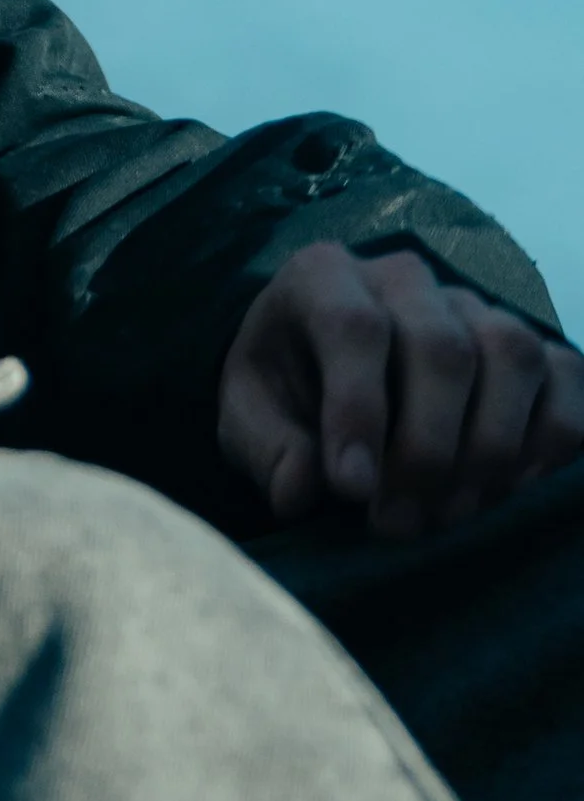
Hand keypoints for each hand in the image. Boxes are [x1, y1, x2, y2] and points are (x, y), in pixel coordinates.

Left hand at [218, 240, 583, 537]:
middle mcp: (404, 278)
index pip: (354, 326)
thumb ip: (267, 448)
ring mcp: (474, 306)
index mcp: (323, 277)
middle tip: (396, 523)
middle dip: (426, 451)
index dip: (359, 411)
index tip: (352, 489)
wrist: (325, 380)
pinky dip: (550, 439)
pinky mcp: (527, 344)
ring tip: (445, 514)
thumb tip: (301, 488)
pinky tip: (506, 488)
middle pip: (442, 348)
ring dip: (490, 449)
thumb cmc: (285, 396)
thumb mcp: (249, 418)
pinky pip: (567, 377)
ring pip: (513, 354)